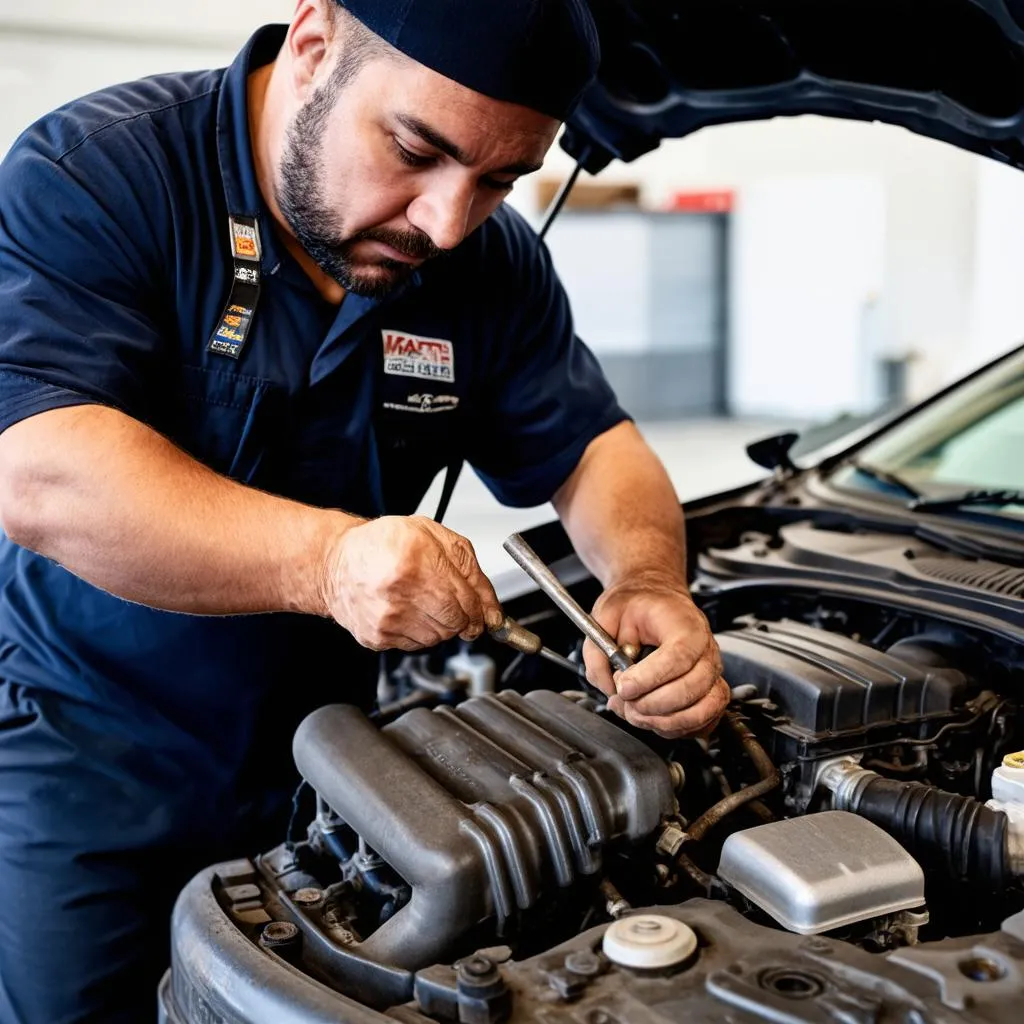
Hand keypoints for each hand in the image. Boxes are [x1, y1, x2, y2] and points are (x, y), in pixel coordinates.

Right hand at [323, 516, 502, 650]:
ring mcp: (387, 619)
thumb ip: (469, 568)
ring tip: (425, 601)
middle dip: (462, 616)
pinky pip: (417, 645)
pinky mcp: (377, 637)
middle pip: (455, 623)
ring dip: (442, 624)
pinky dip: (421, 631)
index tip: (483, 611)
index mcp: (415, 561)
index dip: (481, 608)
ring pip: (439, 638)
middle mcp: (399, 592)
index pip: (467, 601)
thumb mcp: (433, 536)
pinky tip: (408, 610)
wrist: (335, 562)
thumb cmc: (383, 544)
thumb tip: (492, 608)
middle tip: (452, 602)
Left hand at [583, 574, 728, 737]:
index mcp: (685, 625)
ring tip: (634, 711)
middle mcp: (705, 651)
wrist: (657, 599)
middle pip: (690, 689)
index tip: (624, 686)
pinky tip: (653, 718)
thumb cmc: (639, 605)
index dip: (649, 678)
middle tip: (623, 700)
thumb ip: (598, 652)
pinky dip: (676, 729)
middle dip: (650, 704)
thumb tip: (606, 686)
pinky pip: (702, 723)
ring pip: (699, 711)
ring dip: (662, 721)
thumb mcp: (606, 614)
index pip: (678, 657)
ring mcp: (711, 674)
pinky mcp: (709, 694)